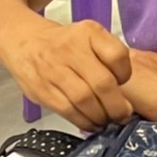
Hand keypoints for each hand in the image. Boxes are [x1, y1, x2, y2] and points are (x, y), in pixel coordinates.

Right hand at [0, 18, 132, 131]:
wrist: (26, 43)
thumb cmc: (66, 44)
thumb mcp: (91, 37)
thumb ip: (109, 56)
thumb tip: (130, 89)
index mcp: (89, 33)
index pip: (117, 55)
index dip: (125, 74)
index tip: (124, 83)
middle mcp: (70, 49)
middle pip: (102, 83)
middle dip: (117, 105)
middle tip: (123, 115)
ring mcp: (53, 70)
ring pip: (84, 100)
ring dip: (101, 116)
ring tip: (107, 120)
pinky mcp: (42, 89)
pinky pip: (67, 110)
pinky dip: (83, 121)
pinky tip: (91, 123)